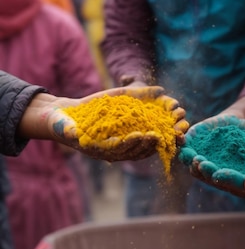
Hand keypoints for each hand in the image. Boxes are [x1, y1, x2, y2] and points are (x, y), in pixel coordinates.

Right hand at [21, 87, 188, 162]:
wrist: (68, 116)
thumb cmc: (64, 125)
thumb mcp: (66, 128)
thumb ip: (70, 131)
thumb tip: (73, 133)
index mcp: (108, 150)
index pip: (124, 151)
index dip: (134, 144)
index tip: (143, 136)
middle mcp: (121, 142)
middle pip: (142, 145)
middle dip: (154, 138)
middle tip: (164, 131)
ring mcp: (127, 130)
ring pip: (150, 130)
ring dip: (164, 124)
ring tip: (175, 116)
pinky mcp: (129, 116)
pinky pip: (147, 114)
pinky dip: (157, 105)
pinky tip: (167, 97)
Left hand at [179, 116, 244, 192]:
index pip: (229, 182)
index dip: (214, 174)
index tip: (202, 166)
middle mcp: (244, 181)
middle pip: (218, 176)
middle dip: (203, 167)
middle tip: (190, 157)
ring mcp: (244, 169)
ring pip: (218, 166)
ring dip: (203, 160)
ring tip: (188, 150)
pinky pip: (226, 156)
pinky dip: (213, 149)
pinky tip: (200, 139)